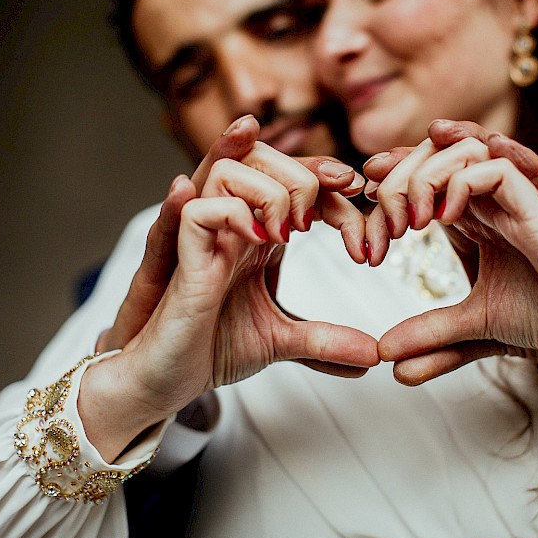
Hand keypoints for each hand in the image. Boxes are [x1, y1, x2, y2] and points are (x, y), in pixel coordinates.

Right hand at [82, 116, 378, 460]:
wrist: (163, 380)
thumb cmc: (210, 347)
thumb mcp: (279, 341)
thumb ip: (325, 343)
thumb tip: (374, 359)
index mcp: (257, 232)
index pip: (294, 183)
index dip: (329, 181)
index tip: (360, 191)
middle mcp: (231, 224)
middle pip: (263, 157)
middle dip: (305, 173)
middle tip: (331, 206)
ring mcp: (204, 236)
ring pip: (228, 170)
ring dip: (269, 190)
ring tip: (292, 230)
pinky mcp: (180, 259)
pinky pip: (197, 211)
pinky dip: (228, 212)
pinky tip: (259, 238)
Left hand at [371, 120, 537, 385]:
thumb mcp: (479, 329)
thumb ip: (435, 339)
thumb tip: (388, 363)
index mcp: (478, 221)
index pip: (429, 184)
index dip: (394, 184)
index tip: (362, 200)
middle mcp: (495, 203)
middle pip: (442, 158)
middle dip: (403, 167)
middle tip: (373, 191)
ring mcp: (519, 200)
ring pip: (471, 151)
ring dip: (432, 164)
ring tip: (405, 195)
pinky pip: (508, 169)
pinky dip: (474, 175)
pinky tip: (446, 211)